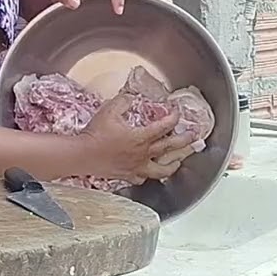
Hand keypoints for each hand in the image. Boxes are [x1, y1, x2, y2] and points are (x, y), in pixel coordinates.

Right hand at [79, 93, 196, 183]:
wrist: (83, 154)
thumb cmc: (96, 133)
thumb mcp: (110, 109)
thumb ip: (124, 100)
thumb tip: (131, 97)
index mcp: (142, 136)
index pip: (164, 126)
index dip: (173, 117)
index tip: (177, 112)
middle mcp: (143, 153)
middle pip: (170, 148)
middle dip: (185, 140)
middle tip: (193, 136)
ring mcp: (137, 167)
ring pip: (162, 169)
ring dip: (173, 164)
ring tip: (179, 161)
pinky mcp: (128, 176)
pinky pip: (142, 178)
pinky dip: (147, 175)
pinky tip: (148, 173)